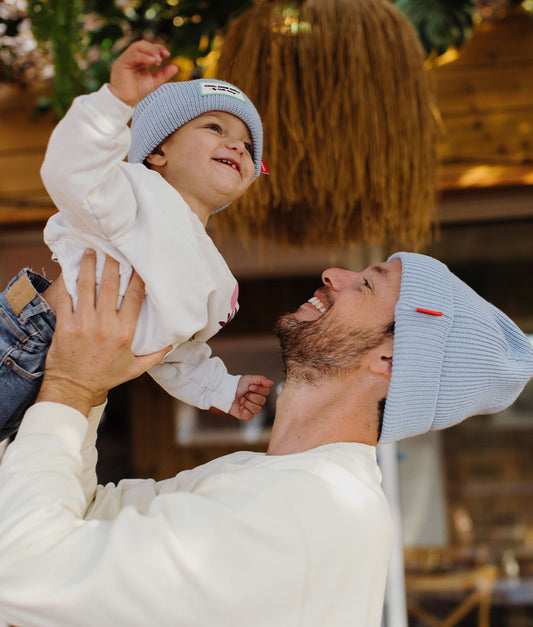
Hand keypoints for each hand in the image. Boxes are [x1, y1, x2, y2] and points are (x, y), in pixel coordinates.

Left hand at [37, 250, 171, 415]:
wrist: (73, 387)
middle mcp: (105, 325)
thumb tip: (172, 344)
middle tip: (113, 248)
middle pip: (111, 286)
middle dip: (112, 264)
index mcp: (124, 333)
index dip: (138, 278)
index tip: (139, 264)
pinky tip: (69, 269)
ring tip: (90, 251)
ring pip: (87, 287)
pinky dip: (67, 282)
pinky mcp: (65, 325)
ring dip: (89, 266)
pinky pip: (66, 298)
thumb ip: (155, 355)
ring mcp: (83, 323)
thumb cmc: (105, 377)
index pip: (135, 298)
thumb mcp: (134, 369)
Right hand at [109, 40, 177, 105]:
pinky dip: (143, 56)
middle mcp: (133, 57)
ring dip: (149, 50)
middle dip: (154, 49)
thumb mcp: (154, 82)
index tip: (167, 54)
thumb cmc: (138, 91)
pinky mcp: (121, 62)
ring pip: (137, 46)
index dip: (159, 48)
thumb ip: (164, 74)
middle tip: (162, 58)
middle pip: (143, 44)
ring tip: (158, 60)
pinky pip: (133, 55)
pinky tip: (152, 61)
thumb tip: (176, 67)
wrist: (126, 100)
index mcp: (140, 60)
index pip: (149, 48)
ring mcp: (126, 58)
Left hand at [229, 375, 273, 420]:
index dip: (258, 390)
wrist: (225, 391)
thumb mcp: (249, 379)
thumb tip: (272, 383)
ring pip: (257, 409)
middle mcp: (257, 400)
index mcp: (259, 391)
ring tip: (241, 400)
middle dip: (252, 396)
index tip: (250, 387)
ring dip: (247, 403)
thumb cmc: (236, 384)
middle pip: (262, 401)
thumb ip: (261, 380)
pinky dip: (245, 411)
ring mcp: (252, 408)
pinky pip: (250, 416)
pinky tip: (240, 407)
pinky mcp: (246, 415)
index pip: (266, 392)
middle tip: (244, 394)